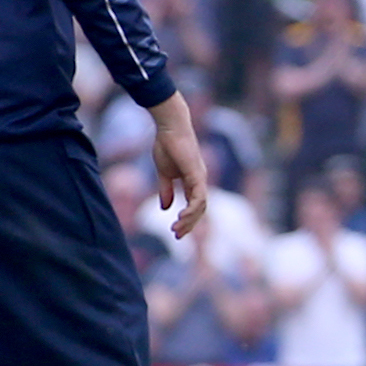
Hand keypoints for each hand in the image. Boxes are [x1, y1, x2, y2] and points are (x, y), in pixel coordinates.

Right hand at [151, 93, 212, 241]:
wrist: (169, 129)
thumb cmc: (167, 147)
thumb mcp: (164, 174)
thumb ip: (166, 190)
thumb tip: (165, 208)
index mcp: (193, 181)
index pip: (194, 206)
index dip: (186, 220)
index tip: (175, 232)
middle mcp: (200, 181)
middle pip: (200, 209)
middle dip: (189, 225)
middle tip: (177, 236)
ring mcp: (200, 177)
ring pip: (201, 206)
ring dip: (189, 220)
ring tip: (176, 230)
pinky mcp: (197, 174)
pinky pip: (199, 196)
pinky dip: (192, 209)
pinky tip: (182, 217)